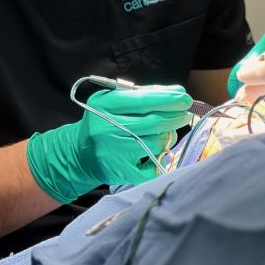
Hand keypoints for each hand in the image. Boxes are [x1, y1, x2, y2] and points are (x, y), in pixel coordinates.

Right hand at [26, 85, 192, 203]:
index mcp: (105, 105)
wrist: (79, 153)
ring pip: (155, 143)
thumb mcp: (111, 101)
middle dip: (174, 117)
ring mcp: (115, 151)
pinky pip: (152, 166)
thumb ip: (140, 95)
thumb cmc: (101, 120)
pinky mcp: (122, 171)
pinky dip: (159, 158)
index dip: (168, 99)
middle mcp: (108, 128)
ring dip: (166, 136)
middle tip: (185, 113)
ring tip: (165, 132)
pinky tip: (157, 151)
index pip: (143, 100)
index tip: (184, 97)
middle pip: (153, 122)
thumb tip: (175, 93)